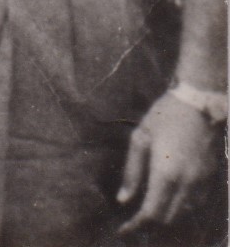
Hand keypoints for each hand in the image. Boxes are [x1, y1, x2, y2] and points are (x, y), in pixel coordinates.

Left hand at [118, 89, 219, 233]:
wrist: (199, 103)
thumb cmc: (164, 116)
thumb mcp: (140, 139)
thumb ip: (133, 172)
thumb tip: (123, 200)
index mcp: (166, 173)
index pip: (152, 213)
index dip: (137, 226)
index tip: (123, 231)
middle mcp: (188, 183)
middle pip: (169, 219)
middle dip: (150, 225)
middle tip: (133, 223)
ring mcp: (202, 182)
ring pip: (185, 214)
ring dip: (167, 219)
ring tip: (149, 215)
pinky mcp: (211, 178)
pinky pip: (196, 204)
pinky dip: (181, 210)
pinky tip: (169, 203)